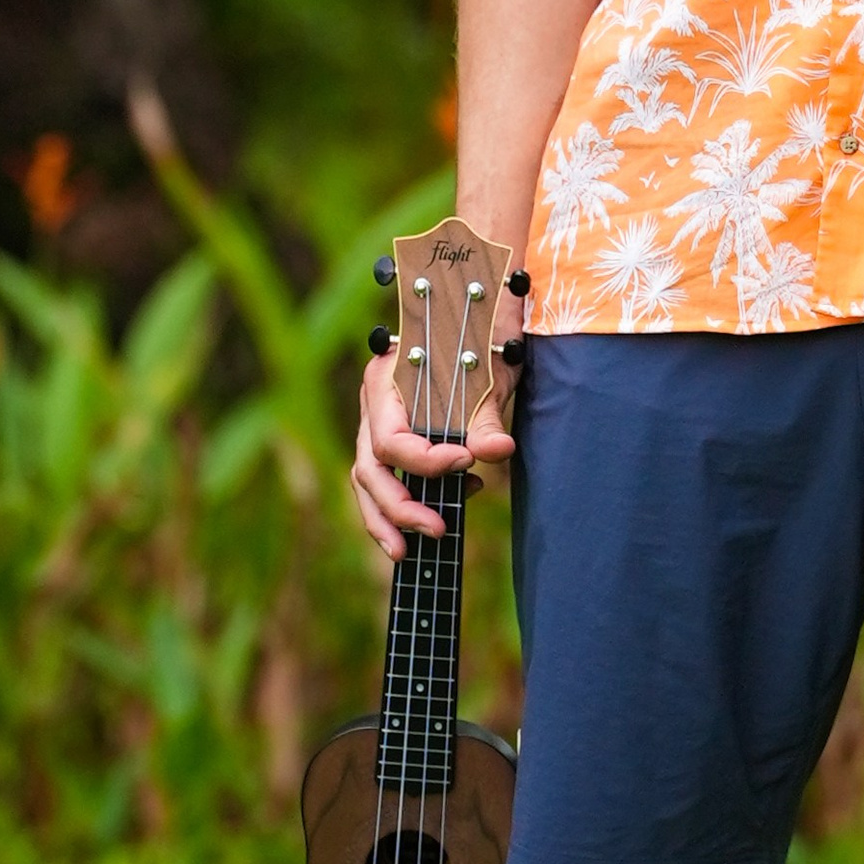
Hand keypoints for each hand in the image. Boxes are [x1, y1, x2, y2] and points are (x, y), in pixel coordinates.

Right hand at [350, 343, 513, 563]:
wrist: (477, 311)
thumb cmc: (479, 335)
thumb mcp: (487, 370)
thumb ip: (486, 415)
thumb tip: (497, 453)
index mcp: (386, 378)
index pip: (390, 437)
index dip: (424, 460)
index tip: (465, 464)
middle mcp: (373, 404)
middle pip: (369, 467)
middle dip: (400, 505)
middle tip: (438, 529)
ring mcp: (376, 424)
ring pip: (366, 480)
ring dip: (387, 519)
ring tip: (407, 552)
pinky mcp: (390, 441)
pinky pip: (383, 481)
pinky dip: (401, 508)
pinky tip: (435, 524)